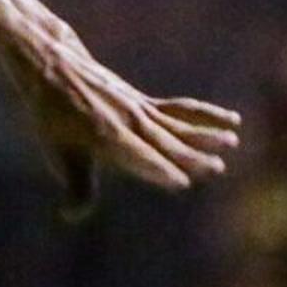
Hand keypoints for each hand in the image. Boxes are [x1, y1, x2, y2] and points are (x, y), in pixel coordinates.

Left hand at [11, 33, 242, 218]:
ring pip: (178, 125)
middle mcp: (129, 122)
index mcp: (107, 137)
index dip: (160, 170)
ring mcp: (140, 110)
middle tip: (216, 168)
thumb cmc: (54, 117)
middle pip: (166, 142)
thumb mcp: (60, 154)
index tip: (181, 181)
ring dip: (205, 134)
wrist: (55, 69)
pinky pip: (181, 110)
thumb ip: (76, 187)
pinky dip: (205, 115)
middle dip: (191, 157)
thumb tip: (70, 216)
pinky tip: (231, 120)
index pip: (140, 158)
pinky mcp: (146, 103)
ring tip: (232, 141)